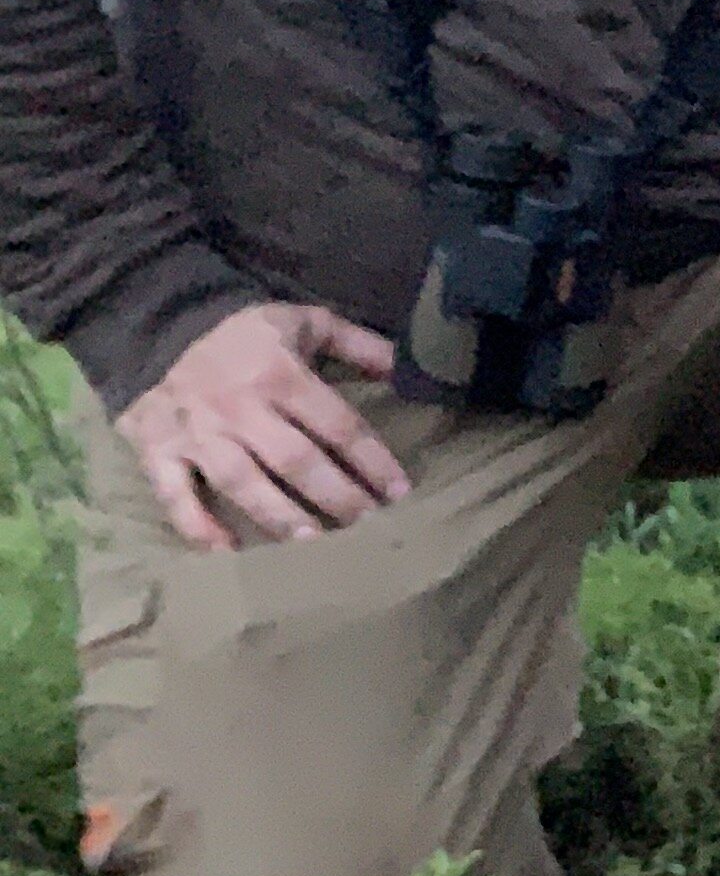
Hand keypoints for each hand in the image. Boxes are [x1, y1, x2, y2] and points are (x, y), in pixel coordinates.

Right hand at [115, 303, 409, 552]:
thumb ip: (358, 344)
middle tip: (367, 526)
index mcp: (281, 374)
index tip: (399, 492)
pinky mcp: (157, 450)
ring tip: (312, 545)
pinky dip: (196, 525)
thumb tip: (405, 368)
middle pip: (295, 460)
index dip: (372, 461)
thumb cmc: (245, 333)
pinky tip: (225, 553)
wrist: (160, 324)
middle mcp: (239, 407)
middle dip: (335, 496)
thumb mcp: (306, 322)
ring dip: (278, 515)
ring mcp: (196, 432)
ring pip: (242, 482)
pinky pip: (174, 494)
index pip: (338, 426)